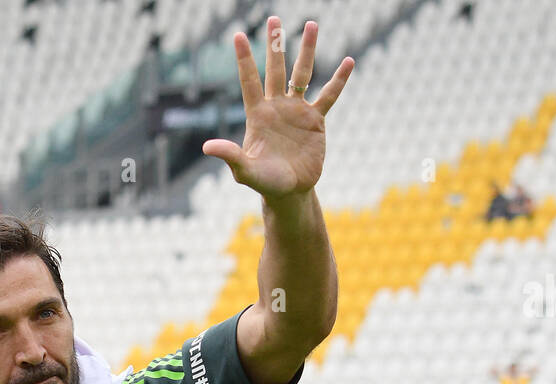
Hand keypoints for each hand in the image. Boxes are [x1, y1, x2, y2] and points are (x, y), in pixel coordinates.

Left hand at [202, 17, 353, 201]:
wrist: (289, 192)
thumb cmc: (264, 182)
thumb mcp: (245, 171)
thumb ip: (230, 156)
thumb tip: (207, 147)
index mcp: (258, 115)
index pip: (249, 82)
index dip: (244, 60)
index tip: (237, 35)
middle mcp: (276, 107)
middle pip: (275, 70)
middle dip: (275, 45)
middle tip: (274, 19)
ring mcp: (297, 111)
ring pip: (302, 75)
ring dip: (307, 51)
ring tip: (312, 25)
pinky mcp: (315, 121)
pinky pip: (328, 96)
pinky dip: (338, 80)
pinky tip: (348, 62)